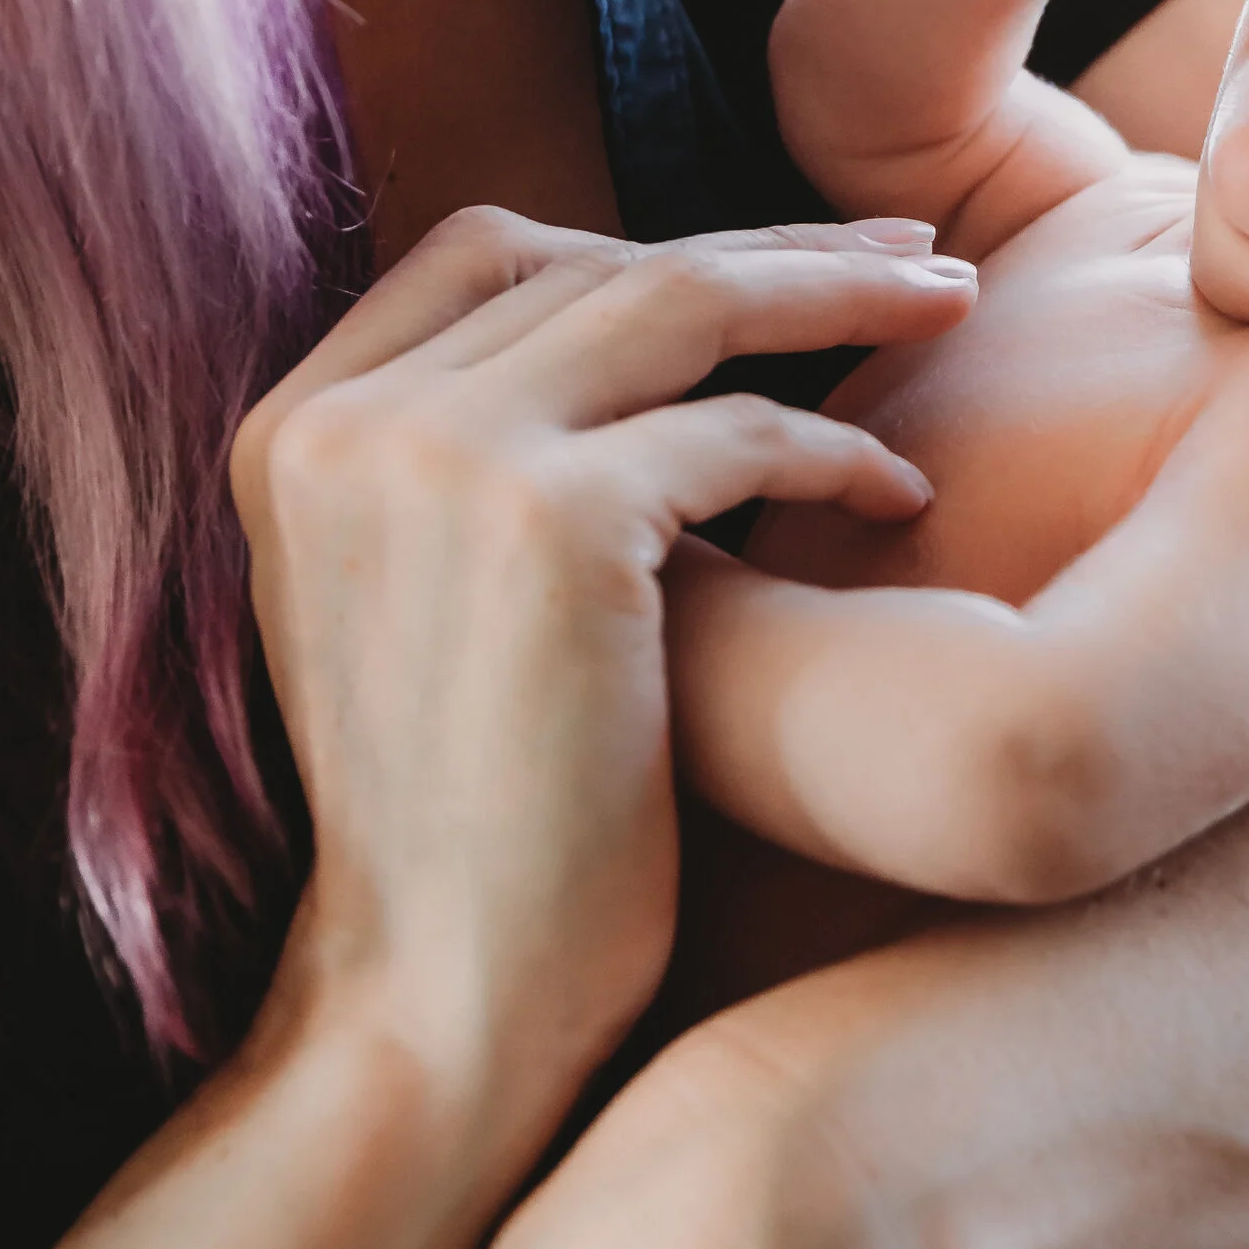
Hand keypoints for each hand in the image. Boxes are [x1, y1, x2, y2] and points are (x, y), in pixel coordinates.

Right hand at [235, 207, 974, 1110]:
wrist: (438, 1005)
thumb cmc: (466, 832)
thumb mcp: (408, 606)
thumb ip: (463, 467)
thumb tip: (622, 344)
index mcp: (293, 428)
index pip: (481, 252)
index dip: (637, 243)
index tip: (768, 261)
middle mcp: (347, 418)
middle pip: (591, 258)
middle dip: (766, 248)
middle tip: (912, 258)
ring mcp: (442, 456)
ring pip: (680, 304)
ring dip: (836, 295)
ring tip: (955, 306)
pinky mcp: (557, 523)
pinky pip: (744, 433)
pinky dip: (843, 451)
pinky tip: (905, 497)